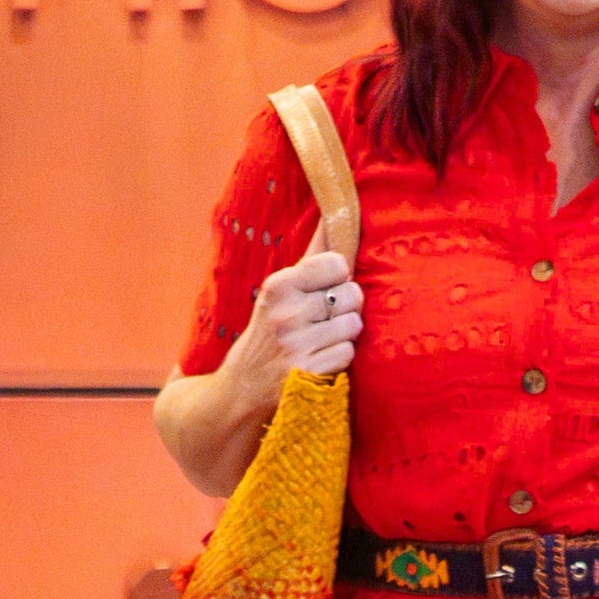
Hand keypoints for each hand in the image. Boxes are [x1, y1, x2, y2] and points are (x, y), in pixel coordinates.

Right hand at [223, 250, 362, 415]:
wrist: (244, 384)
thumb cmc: (270, 330)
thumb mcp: (280, 291)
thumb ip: (311, 257)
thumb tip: (334, 214)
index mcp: (279, 285)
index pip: (337, 263)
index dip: (339, 277)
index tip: (325, 288)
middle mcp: (286, 313)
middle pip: (353, 294)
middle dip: (347, 306)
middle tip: (325, 317)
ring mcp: (297, 345)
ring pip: (354, 324)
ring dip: (345, 333)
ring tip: (322, 338)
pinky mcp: (308, 373)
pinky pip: (348, 353)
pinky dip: (340, 356)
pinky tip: (320, 357)